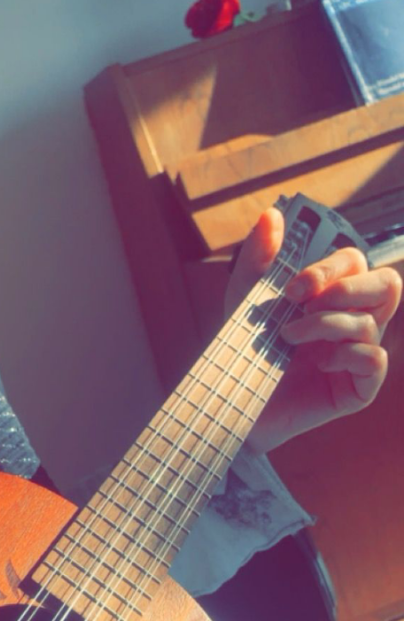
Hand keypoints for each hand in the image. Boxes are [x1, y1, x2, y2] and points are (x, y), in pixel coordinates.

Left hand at [226, 208, 400, 454]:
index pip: (355, 262)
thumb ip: (258, 259)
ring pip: (372, 321)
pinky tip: (317, 364)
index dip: (329, 267)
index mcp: (334, 297)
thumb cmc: (246, 353)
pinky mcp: (359, 388)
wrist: (233, 405)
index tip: (292, 287)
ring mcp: (359, 354)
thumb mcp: (245, 301)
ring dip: (325, 324)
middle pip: (387, 283)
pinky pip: (374, 358)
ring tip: (288, 337)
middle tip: (304, 302)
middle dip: (345, 287)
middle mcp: (354, 321)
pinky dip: (345, 355)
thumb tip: (272, 215)